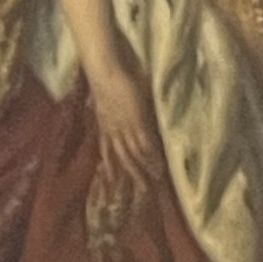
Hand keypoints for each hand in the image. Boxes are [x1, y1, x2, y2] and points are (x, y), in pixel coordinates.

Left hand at [86, 47, 166, 210]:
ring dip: (143, 170)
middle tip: (140, 192)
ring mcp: (124, 127)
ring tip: (154, 182)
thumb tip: (121, 106)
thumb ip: (116, 105)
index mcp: (104, 125)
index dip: (109, 167)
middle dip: (130, 176)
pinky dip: (151, 156)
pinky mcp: (135, 121)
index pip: (107, 150)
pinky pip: (144, 144)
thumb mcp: (107, 96)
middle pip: (121, 159)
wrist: (104, 69)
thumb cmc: (107, 77)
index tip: (111, 182)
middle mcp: (113, 131)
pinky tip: (158, 166)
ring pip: (133, 155)